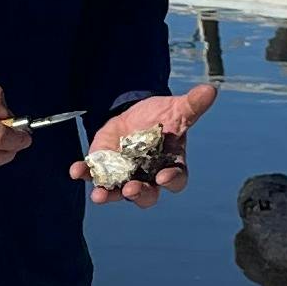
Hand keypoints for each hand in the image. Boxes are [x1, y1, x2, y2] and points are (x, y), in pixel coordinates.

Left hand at [71, 81, 220, 207]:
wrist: (138, 113)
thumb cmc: (163, 116)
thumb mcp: (177, 109)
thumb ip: (192, 105)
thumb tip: (210, 90)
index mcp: (171, 166)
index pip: (176, 179)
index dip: (171, 180)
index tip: (164, 177)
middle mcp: (148, 177)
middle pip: (146, 194)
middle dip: (139, 194)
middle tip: (131, 190)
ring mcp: (125, 175)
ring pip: (117, 192)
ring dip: (108, 194)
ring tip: (99, 196)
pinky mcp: (104, 168)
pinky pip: (93, 175)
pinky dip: (84, 174)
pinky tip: (75, 170)